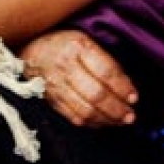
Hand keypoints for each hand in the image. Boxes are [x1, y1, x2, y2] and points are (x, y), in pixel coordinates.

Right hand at [20, 29, 138, 127]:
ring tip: (119, 121)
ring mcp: (55, 85)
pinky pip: (73, 116)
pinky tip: (102, 122)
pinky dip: (90, 123)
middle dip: (116, 108)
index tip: (134, 98)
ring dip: (106, 119)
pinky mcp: (50, 99)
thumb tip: (126, 85)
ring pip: (85, 109)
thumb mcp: (85, 40)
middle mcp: (65, 66)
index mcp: (77, 46)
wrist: (29, 49)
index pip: (105, 71)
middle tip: (130, 116)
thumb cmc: (63, 43)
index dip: (122, 87)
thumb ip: (105, 60)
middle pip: (96, 94)